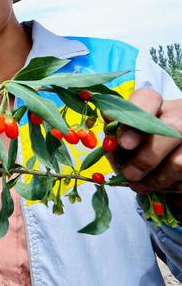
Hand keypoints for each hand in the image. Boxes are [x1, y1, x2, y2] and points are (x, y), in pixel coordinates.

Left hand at [109, 89, 181, 211]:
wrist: (167, 154)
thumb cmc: (137, 143)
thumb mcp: (124, 135)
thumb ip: (116, 137)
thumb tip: (110, 146)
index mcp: (155, 104)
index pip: (147, 99)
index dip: (134, 121)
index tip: (122, 144)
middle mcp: (179, 114)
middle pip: (172, 130)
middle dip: (147, 157)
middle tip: (129, 174)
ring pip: (181, 161)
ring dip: (157, 179)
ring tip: (140, 185)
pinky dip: (171, 186)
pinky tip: (161, 185)